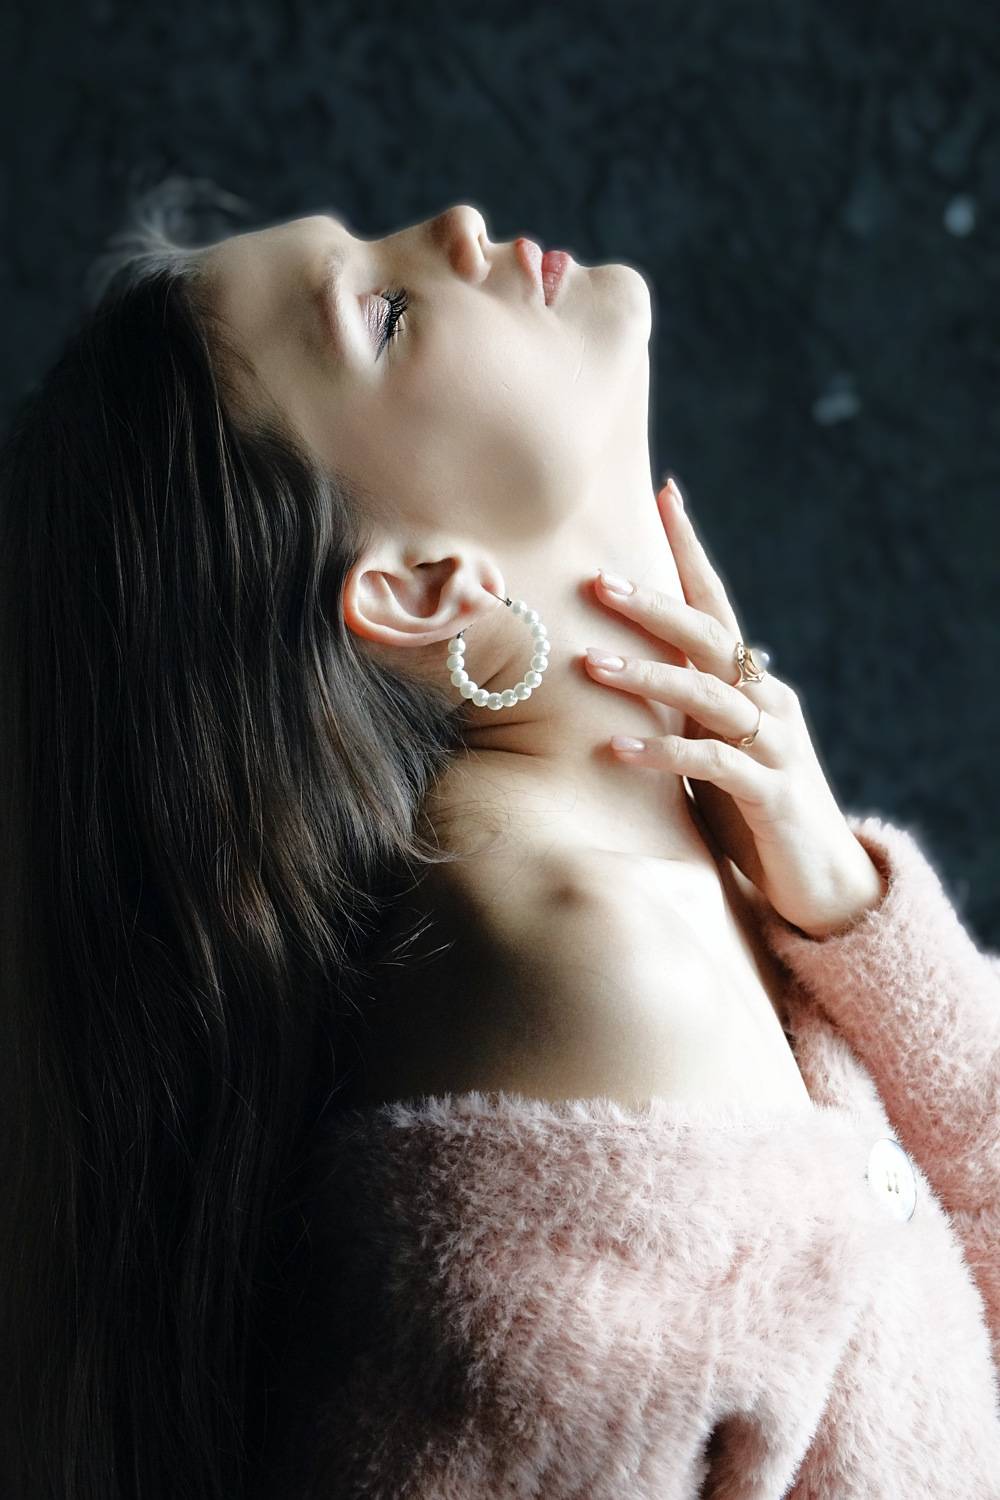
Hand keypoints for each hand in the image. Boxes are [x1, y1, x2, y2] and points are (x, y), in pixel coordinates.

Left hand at [583, 477, 887, 938]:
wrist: (820, 880)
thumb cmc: (753, 808)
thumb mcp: (713, 745)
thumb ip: (683, 706)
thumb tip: (620, 666)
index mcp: (751, 682)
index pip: (716, 601)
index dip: (691, 548)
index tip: (665, 492)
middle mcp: (768, 700)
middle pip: (709, 636)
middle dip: (654, 604)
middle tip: (599, 579)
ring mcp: (774, 745)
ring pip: (707, 695)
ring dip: (647, 675)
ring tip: (590, 664)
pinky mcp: (772, 794)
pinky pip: (712, 764)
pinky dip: (662, 754)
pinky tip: (614, 748)